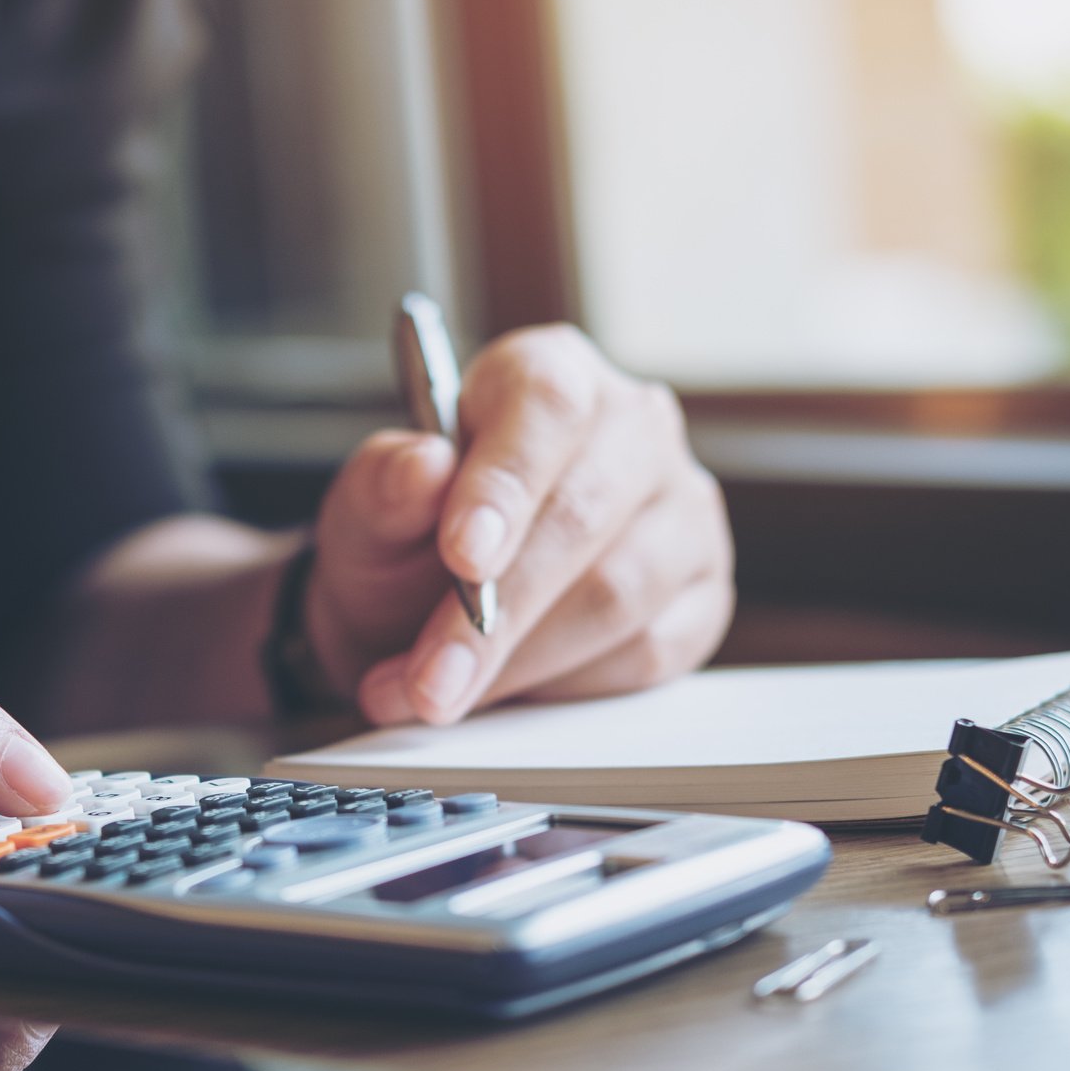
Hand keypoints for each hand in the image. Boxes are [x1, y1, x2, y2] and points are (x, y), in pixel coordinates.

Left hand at [306, 324, 732, 724]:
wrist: (424, 613)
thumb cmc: (405, 543)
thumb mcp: (368, 511)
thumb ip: (383, 487)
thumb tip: (422, 466)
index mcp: (550, 375)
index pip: (547, 409)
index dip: (506, 483)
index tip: (461, 556)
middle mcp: (635, 430)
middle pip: (585, 514)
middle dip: (497, 612)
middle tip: (430, 679)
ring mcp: (682, 513)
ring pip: (619, 596)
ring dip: (520, 663)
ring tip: (439, 695)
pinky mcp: (701, 597)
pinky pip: (647, 654)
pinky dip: (563, 688)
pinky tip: (505, 693)